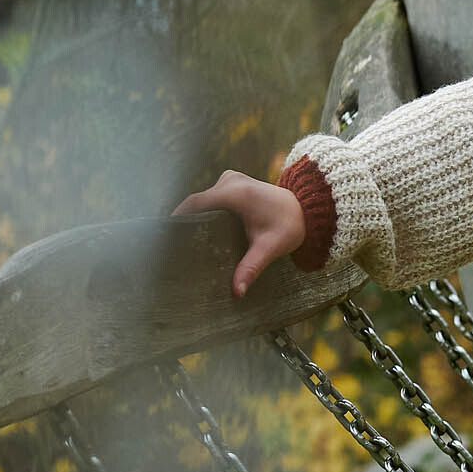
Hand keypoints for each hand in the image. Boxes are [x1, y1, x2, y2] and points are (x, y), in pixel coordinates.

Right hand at [173, 169, 306, 298]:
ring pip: (203, 200)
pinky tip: (199, 231)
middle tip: (170, 245)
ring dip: (194, 217)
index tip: (163, 236)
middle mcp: (231, 181)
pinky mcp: (233, 183)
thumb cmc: (290, 226)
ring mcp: (231, 179)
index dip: (177, 217)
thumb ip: (252, 267)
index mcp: (236, 193)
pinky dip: (205, 211)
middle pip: (197, 202)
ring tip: (180, 240)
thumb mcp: (270, 248)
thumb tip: (237, 292)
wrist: (309, 209)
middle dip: (184, 221)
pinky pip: (211, 197)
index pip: (195, 203)